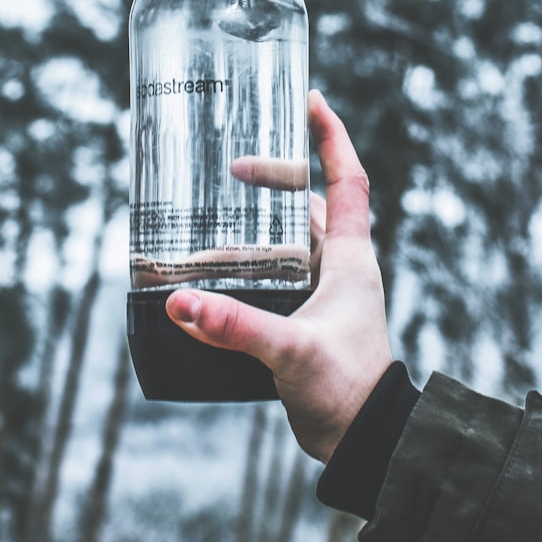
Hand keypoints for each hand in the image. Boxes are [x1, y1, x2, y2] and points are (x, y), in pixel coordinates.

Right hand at [166, 90, 391, 462]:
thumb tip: (179, 303)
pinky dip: (244, 266)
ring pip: (286, 240)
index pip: (349, 181)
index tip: (311, 100)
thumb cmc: (348, 390)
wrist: (363, 441)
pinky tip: (210, 275)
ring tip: (207, 222)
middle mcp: (339, 266)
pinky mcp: (304, 316)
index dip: (332, 138)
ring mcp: (322, 291)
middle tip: (231, 166)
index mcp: (351, 258)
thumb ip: (236, 327)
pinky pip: (273, 274)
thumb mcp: (291, 352)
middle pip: (309, 203)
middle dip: (274, 178)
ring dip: (251, 229)